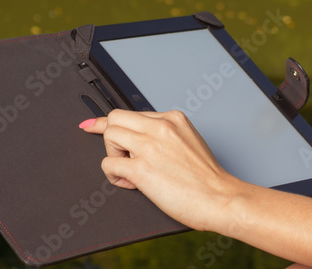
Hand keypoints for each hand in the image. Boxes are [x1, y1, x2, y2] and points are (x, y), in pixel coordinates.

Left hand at [78, 109, 238, 230]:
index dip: (107, 121)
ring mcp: (150, 146)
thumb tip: (137, 139)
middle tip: (123, 157)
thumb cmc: (206, 178)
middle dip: (112, 138)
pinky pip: (109, 164)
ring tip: (132, 170)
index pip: (131, 113)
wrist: (220, 198)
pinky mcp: (142, 169)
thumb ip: (164, 135)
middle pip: (115, 118)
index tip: (91, 123)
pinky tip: (132, 183)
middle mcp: (160, 127)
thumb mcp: (188, 141)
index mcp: (172, 118)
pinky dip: (114, 176)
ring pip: (109, 135)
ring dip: (114, 155)